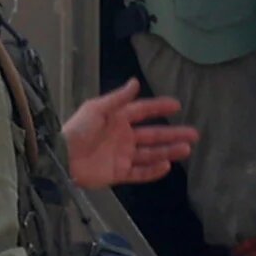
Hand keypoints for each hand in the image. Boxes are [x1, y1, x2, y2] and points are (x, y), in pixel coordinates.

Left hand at [64, 78, 198, 189]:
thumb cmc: (78, 130)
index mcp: (118, 119)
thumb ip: (118, 98)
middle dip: (173, 134)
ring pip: (150, 154)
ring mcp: (122, 156)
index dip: (159, 108)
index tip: (177, 106)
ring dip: (168, 151)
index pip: (143, 111)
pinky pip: (139, 173)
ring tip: (186, 150)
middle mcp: (123, 137)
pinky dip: (153, 171)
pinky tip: (166, 166)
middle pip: (153, 135)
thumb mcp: (96, 109)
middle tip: (194, 134)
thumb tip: (136, 82)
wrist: (61, 158)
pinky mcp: (118, 173)